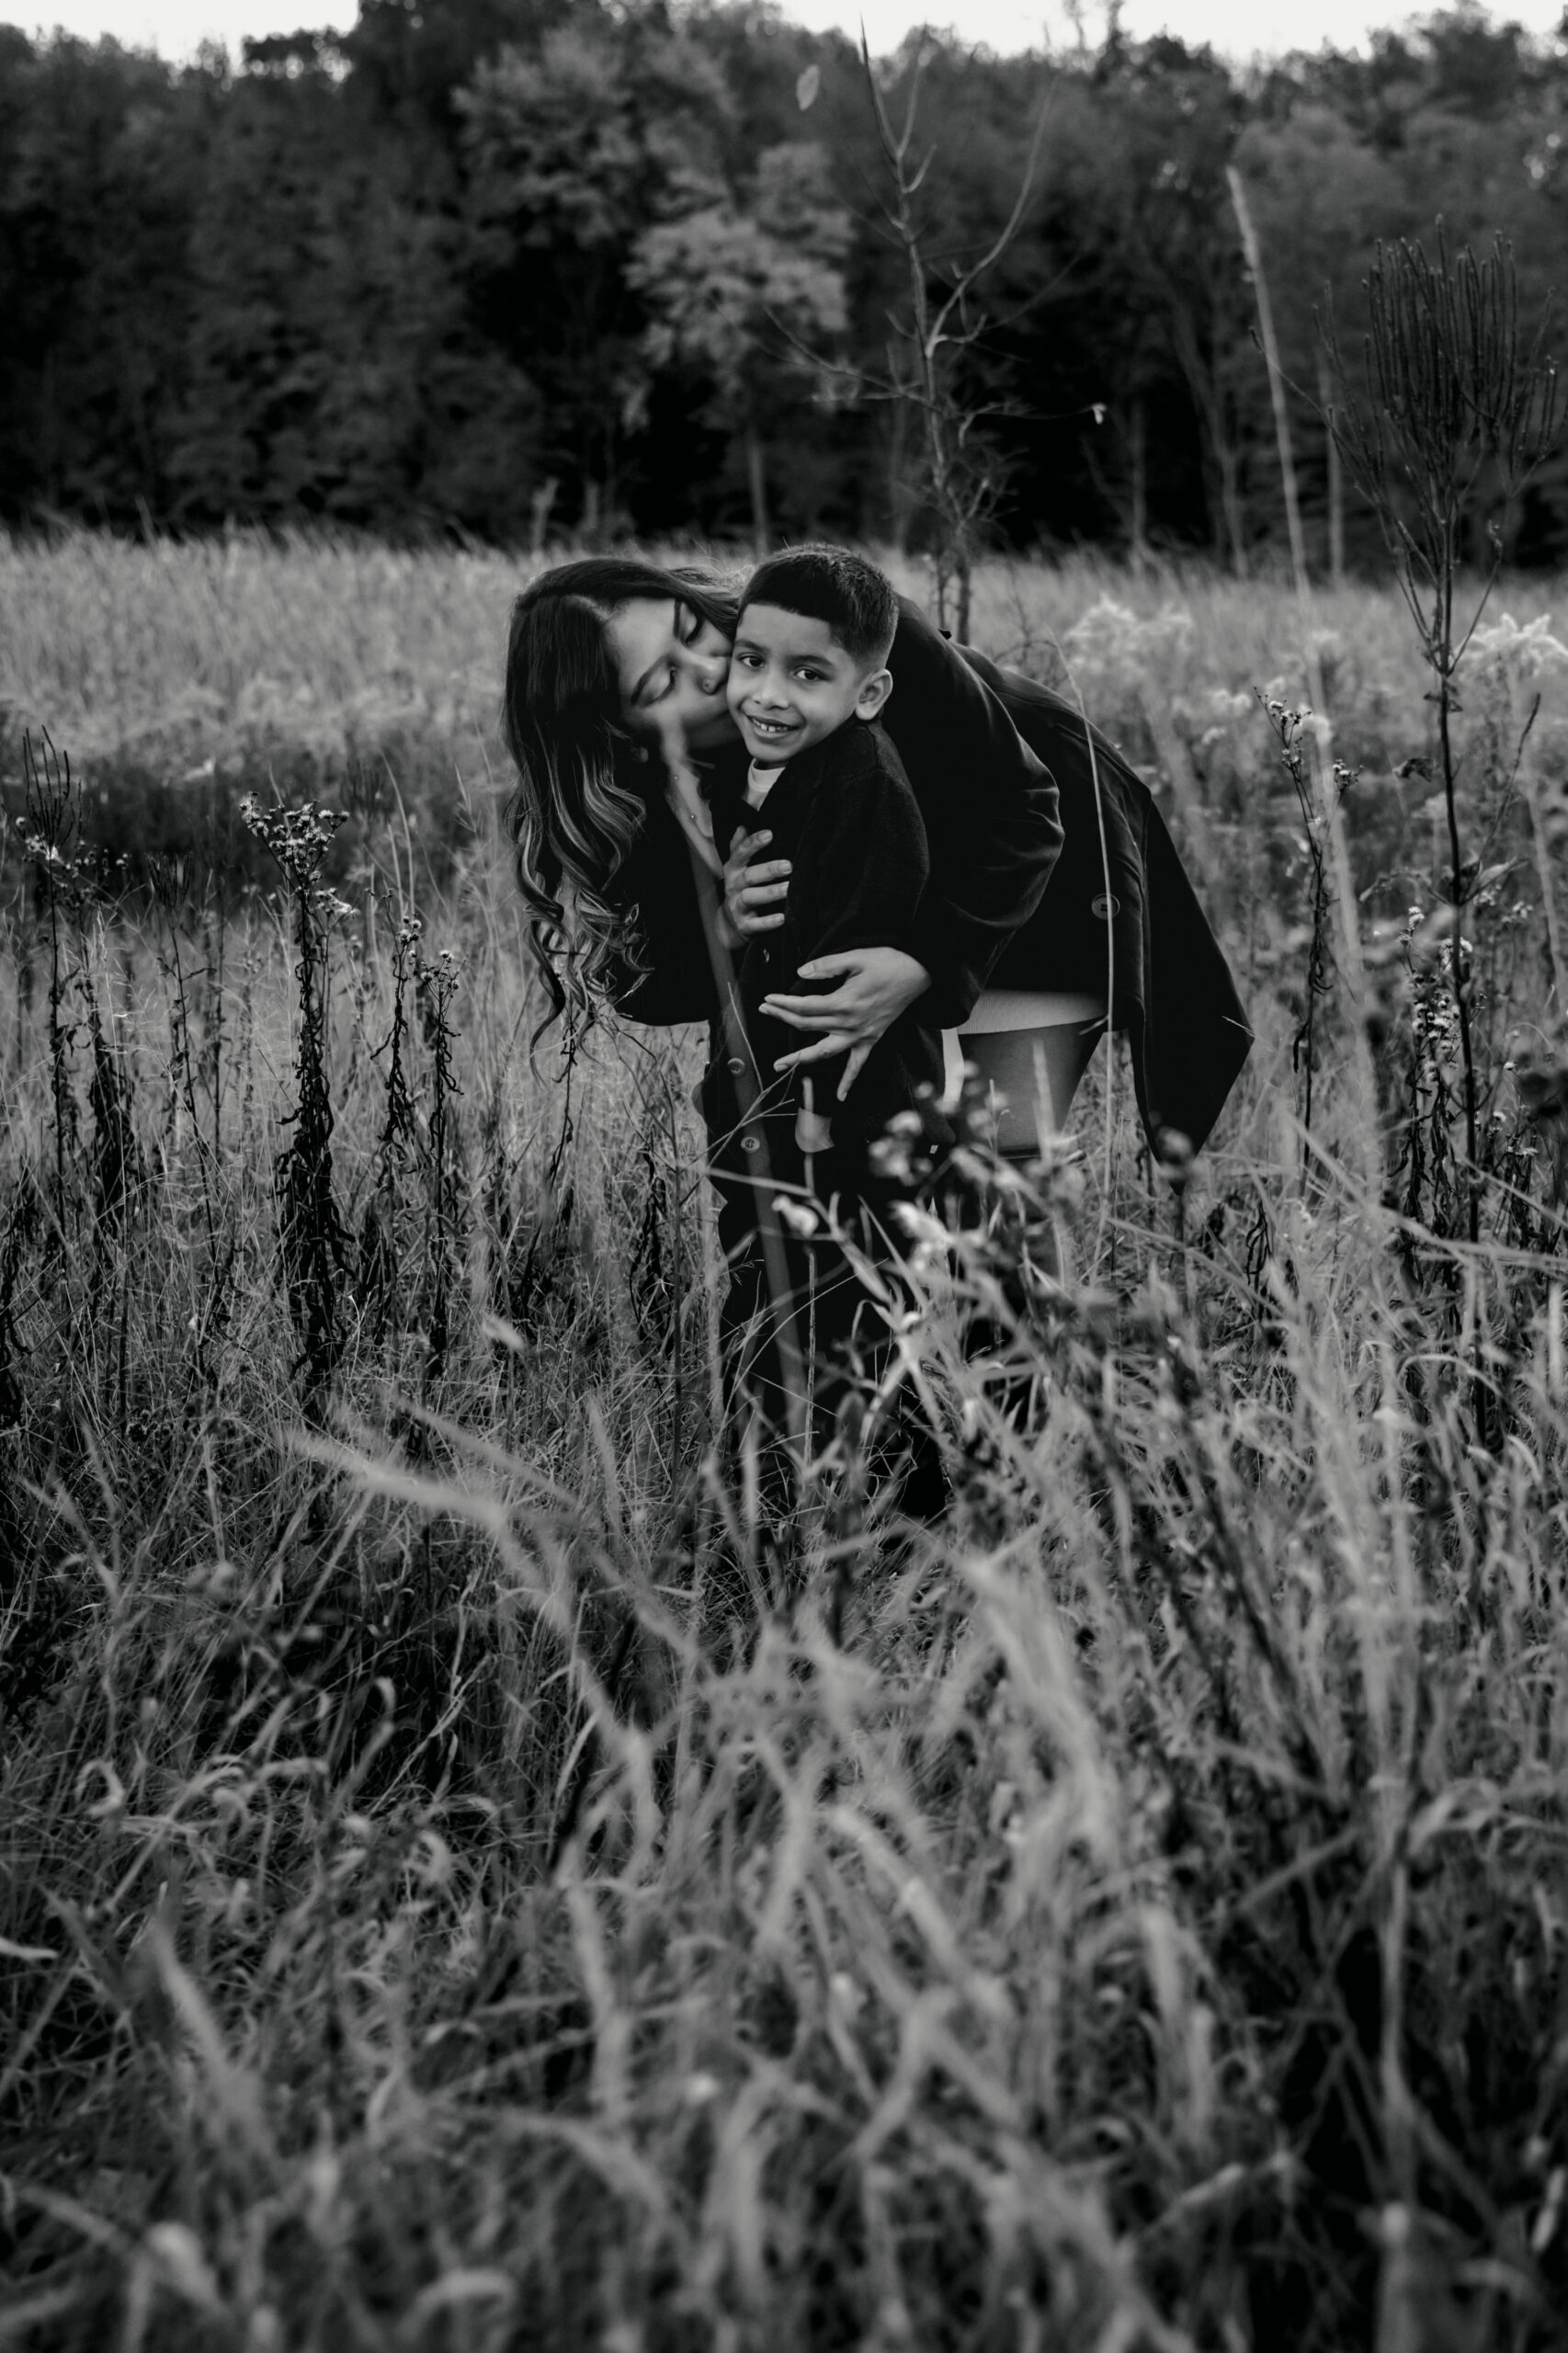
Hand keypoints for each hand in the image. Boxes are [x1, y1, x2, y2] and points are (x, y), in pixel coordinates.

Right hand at [723, 827, 790, 937]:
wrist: (729, 924)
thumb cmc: (741, 889)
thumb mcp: (737, 868)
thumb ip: (739, 847)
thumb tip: (743, 825)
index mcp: (733, 870)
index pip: (740, 853)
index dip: (754, 843)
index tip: (770, 833)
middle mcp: (733, 887)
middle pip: (749, 876)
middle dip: (768, 870)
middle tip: (789, 865)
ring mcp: (737, 906)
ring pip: (751, 897)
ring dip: (770, 893)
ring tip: (787, 889)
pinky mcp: (744, 926)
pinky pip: (755, 924)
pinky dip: (768, 922)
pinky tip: (782, 918)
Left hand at [761, 946, 930, 1101]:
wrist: (919, 973)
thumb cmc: (888, 963)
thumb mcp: (857, 956)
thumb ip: (827, 966)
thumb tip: (800, 973)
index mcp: (844, 1002)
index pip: (804, 1007)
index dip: (783, 1004)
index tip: (767, 1000)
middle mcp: (850, 1023)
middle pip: (807, 1026)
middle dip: (783, 1018)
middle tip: (764, 1011)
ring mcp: (861, 1035)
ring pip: (824, 1051)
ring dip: (800, 1058)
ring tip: (779, 1065)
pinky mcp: (871, 1040)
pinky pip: (858, 1065)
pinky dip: (848, 1082)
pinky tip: (840, 1098)